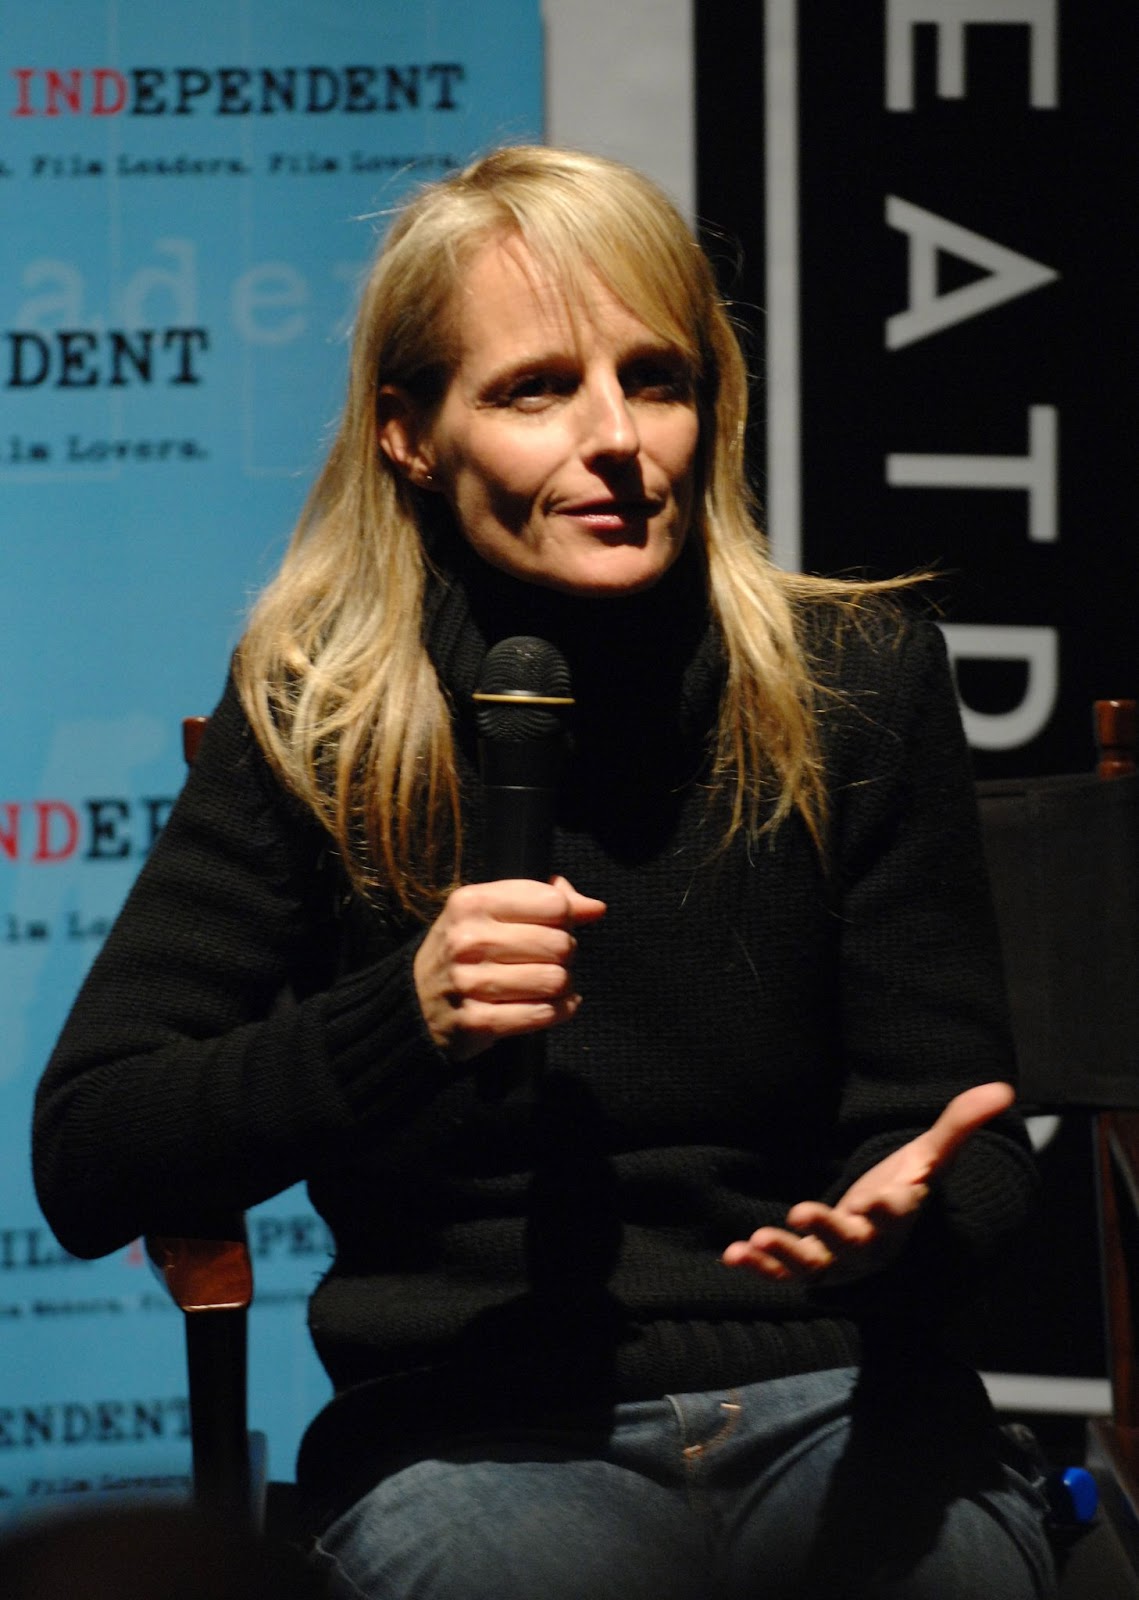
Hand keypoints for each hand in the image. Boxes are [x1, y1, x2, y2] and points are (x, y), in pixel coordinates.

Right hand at [414, 875, 606, 1061]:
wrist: (414, 1002)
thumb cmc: (463, 950)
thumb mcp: (489, 911)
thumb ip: (542, 900)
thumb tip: (594, 907)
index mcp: (471, 903)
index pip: (552, 903)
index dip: (566, 916)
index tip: (556, 926)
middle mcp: (468, 940)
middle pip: (560, 943)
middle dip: (565, 953)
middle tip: (551, 958)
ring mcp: (471, 983)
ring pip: (556, 980)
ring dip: (562, 984)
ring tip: (549, 982)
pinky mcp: (477, 1021)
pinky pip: (542, 1014)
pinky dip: (558, 1011)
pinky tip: (552, 1004)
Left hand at [721, 1081, 1014, 1285]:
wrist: (884, 1225)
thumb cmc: (907, 1184)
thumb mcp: (930, 1154)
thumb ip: (960, 1124)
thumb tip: (1004, 1090)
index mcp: (899, 1216)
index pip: (899, 1213)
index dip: (891, 1207)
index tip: (884, 1196)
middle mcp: (869, 1245)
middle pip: (851, 1244)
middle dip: (828, 1230)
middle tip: (802, 1211)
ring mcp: (837, 1260)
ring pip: (812, 1265)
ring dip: (785, 1254)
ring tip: (758, 1239)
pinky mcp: (810, 1264)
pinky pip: (784, 1273)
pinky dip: (760, 1267)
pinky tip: (733, 1253)